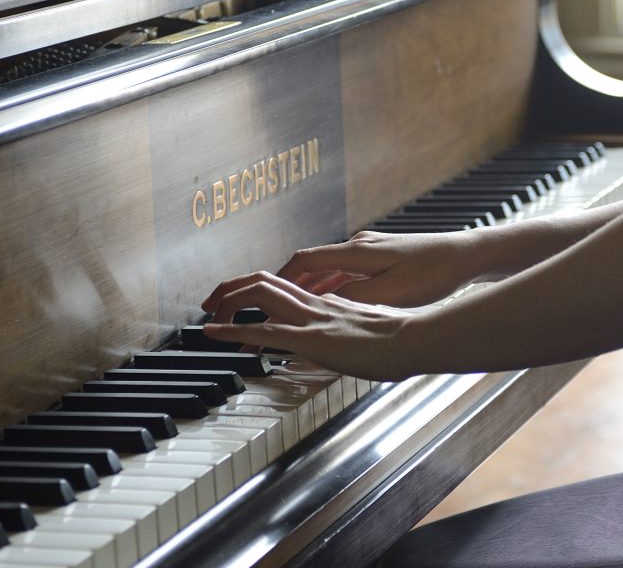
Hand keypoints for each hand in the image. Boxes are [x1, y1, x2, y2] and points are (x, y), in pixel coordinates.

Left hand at [201, 271, 411, 380]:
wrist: (415, 340)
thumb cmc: (401, 340)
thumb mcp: (369, 332)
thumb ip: (352, 331)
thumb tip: (345, 340)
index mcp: (330, 302)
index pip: (285, 287)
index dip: (257, 290)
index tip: (240, 302)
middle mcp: (317, 304)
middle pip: (264, 282)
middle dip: (232, 289)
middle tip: (211, 304)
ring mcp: (313, 319)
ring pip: (259, 296)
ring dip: (226, 303)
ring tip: (206, 317)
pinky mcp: (312, 338)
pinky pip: (264, 330)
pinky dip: (232, 330)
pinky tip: (213, 335)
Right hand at [273, 230, 477, 307]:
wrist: (467, 255)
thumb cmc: (437, 271)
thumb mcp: (393, 292)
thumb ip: (356, 297)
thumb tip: (326, 304)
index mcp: (357, 251)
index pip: (305, 261)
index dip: (281, 278)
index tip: (261, 295)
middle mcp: (360, 246)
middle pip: (312, 264)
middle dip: (289, 285)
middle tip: (271, 305)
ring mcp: (372, 250)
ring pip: (330, 270)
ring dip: (313, 289)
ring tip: (297, 310)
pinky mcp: (384, 257)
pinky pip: (347, 272)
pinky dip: (334, 287)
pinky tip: (335, 303)